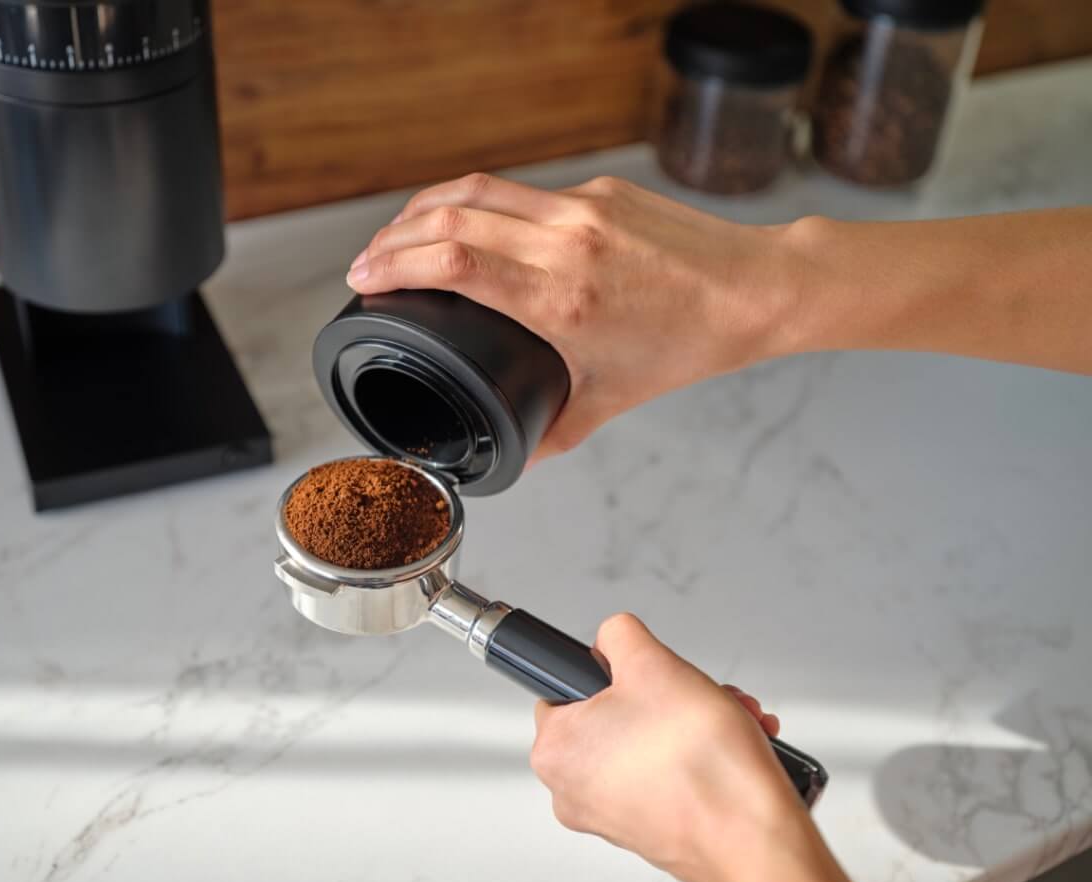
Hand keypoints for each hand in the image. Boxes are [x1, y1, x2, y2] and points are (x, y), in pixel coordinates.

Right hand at [346, 174, 799, 460]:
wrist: (753, 291)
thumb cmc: (687, 344)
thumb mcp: (610, 401)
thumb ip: (551, 432)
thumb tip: (514, 455)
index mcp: (561, 299)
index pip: (454, 261)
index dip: (394, 263)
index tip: (364, 277)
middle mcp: (566, 243)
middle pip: (450, 216)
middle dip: (394, 236)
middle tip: (367, 260)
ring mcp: (581, 209)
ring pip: (479, 190)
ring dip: (426, 208)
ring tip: (399, 233)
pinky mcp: (596, 191)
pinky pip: (519, 191)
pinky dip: (477, 204)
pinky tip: (465, 222)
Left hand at [530, 614, 857, 881]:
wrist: (754, 837)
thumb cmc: (701, 766)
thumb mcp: (652, 662)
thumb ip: (620, 634)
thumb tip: (613, 635)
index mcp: (556, 750)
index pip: (565, 686)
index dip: (611, 669)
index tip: (641, 672)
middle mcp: (573, 789)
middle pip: (618, 712)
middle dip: (670, 693)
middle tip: (698, 692)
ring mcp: (612, 813)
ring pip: (650, 740)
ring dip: (692, 719)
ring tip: (728, 718)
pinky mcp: (651, 827)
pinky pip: (669, 773)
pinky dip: (699, 753)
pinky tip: (732, 744)